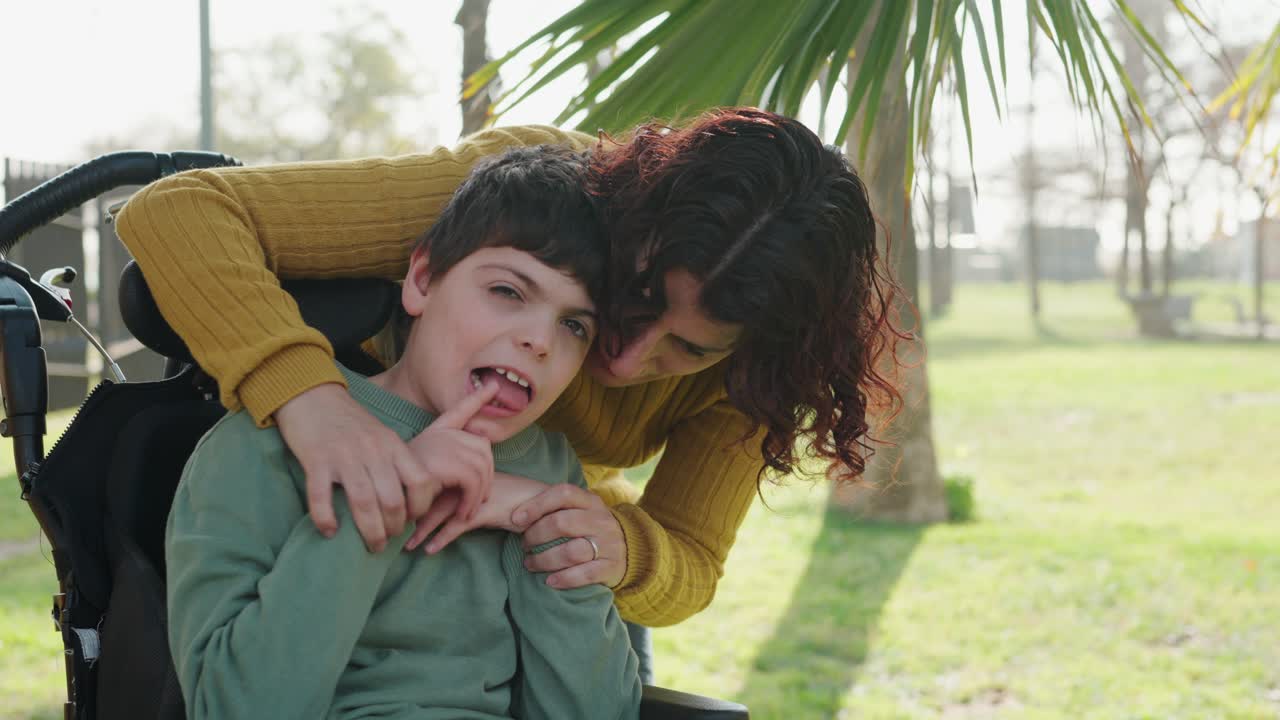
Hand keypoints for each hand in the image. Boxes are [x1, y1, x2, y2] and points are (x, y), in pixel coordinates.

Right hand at [275, 380, 497, 552]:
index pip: (420, 481)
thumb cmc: (348, 421)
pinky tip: (330, 532)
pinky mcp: (316, 460)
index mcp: (392, 445)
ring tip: (370, 546)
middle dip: (393, 528)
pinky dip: (326, 518)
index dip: (420, 508)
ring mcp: (344, 456)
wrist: (311, 395)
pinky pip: (321, 497)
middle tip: (387, 542)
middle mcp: (372, 451)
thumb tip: (406, 500)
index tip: (411, 521)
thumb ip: (394, 461)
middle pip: (392, 500)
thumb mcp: (381, 435)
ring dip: (370, 531)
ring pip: (363, 503)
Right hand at [402, 378, 502, 524]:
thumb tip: (481, 452)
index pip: (459, 410)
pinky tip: (462, 514)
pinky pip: (473, 482)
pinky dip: (471, 501)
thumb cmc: (406, 494)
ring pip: (481, 467)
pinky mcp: (442, 462)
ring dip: (478, 495)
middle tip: (478, 500)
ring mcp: (441, 445)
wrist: (384, 500)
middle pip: (483, 448)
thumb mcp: (428, 472)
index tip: (492, 385)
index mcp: (435, 432)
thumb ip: (451, 461)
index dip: (477, 398)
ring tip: (467, 512)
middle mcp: (439, 434)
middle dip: (488, 476)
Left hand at [404, 471, 547, 552]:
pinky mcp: (483, 512)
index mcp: (465, 472)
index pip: (433, 481)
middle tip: (392, 528)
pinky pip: (456, 526)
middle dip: (411, 513)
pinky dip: (441, 538)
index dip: (414, 495)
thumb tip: (446, 506)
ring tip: (407, 545)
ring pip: (439, 512)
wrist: (540, 500)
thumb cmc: (514, 496)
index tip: (397, 507)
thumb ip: (467, 495)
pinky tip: (430, 549)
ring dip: (421, 530)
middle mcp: (466, 482)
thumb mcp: (485, 493)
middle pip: (431, 496)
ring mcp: (474, 497)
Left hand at [512, 484, 626, 588]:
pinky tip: (550, 581)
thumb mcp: (581, 511)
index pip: (563, 494)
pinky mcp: (612, 567)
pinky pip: (585, 574)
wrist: (629, 549)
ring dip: (545, 560)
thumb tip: (516, 514)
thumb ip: (557, 508)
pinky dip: (564, 579)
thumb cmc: (590, 528)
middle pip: (562, 523)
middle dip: (536, 535)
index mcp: (591, 501)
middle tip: (524, 545)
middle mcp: (601, 520)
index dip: (537, 505)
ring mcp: (609, 543)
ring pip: (571, 551)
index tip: (516, 520)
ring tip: (531, 564)